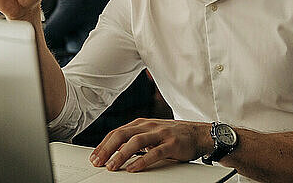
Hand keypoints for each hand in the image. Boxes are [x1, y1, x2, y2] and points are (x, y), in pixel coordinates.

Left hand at [89, 118, 212, 172]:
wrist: (198, 134)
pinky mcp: (171, 143)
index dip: (103, 144)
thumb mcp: (150, 134)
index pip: (116, 132)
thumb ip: (134, 140)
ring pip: (135, 142)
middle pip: (122, 135)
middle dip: (107, 149)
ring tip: (112, 166)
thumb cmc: (171, 136)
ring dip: (121, 154)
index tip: (94, 157)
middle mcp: (148, 126)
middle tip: (97, 162)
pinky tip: (133, 168)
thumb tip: (114, 151)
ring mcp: (160, 133)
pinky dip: (142, 160)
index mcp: (140, 124)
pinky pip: (154, 152)